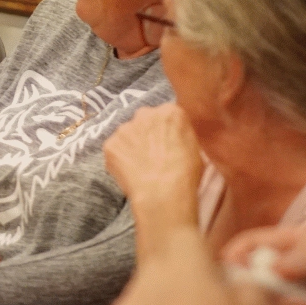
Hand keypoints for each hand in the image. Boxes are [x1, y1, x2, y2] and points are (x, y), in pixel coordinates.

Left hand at [103, 103, 202, 250]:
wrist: (163, 193)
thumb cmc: (186, 174)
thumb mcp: (195, 148)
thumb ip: (181, 134)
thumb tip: (174, 137)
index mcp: (171, 111)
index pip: (167, 115)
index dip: (167, 131)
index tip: (168, 144)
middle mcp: (145, 113)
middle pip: (145, 120)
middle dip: (147, 133)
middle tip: (153, 154)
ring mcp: (124, 128)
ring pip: (127, 134)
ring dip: (132, 146)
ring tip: (141, 167)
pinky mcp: (110, 144)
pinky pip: (115, 149)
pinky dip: (120, 159)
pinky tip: (130, 173)